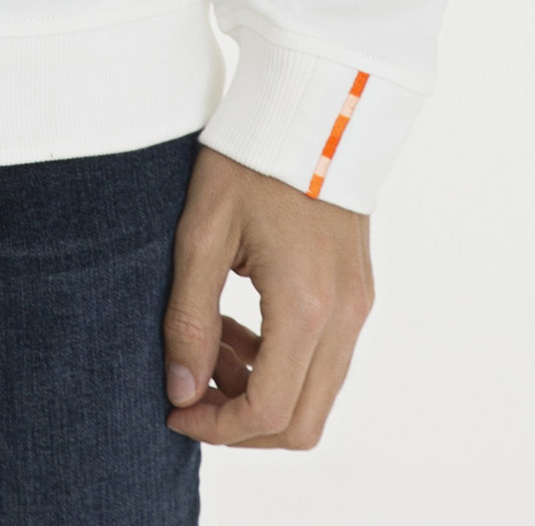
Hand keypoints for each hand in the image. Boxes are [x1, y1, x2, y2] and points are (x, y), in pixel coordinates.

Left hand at [162, 144, 373, 450]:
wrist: (310, 105)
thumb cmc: (248, 158)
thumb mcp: (201, 233)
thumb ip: (189, 318)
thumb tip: (181, 391)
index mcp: (304, 304)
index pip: (269, 411)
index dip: (217, 428)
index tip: (175, 412)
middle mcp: (344, 316)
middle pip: (303, 422)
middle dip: (241, 425)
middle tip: (190, 394)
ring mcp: (359, 305)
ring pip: (317, 394)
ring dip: (260, 391)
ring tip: (207, 347)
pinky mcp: (358, 291)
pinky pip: (326, 358)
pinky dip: (282, 363)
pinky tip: (238, 327)